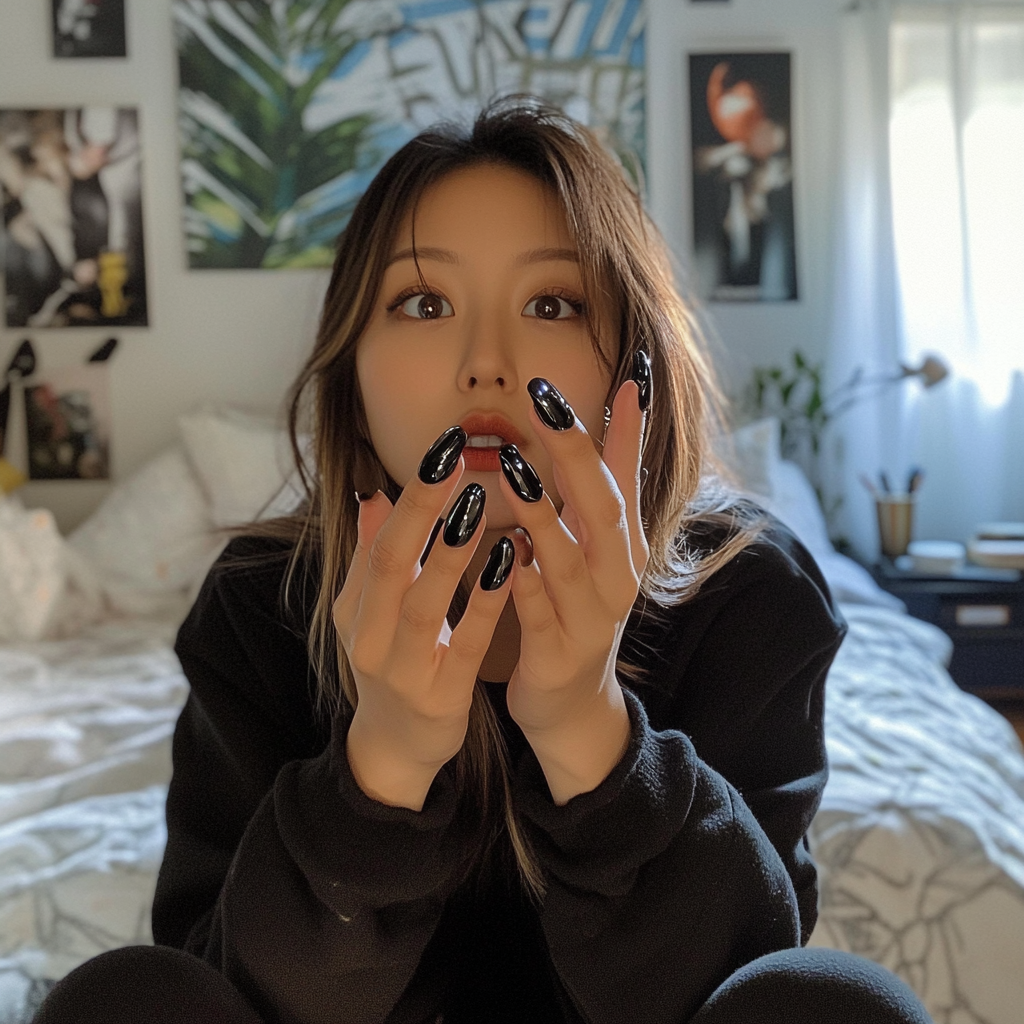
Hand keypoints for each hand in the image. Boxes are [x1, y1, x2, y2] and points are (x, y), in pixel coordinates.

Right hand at [333, 428, 513, 810]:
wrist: (394, 747)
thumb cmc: (391, 661)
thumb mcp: (370, 611)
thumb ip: (372, 555)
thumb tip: (371, 494)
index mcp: (355, 605)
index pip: (379, 539)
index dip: (411, 494)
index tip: (444, 448)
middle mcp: (368, 634)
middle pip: (390, 562)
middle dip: (422, 508)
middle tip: (455, 459)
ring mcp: (401, 669)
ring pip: (422, 605)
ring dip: (448, 554)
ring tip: (476, 505)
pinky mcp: (438, 697)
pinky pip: (462, 646)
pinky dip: (483, 606)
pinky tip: (510, 568)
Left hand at [498, 374, 649, 803]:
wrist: (571, 700)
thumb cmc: (577, 604)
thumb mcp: (598, 539)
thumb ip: (607, 473)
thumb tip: (627, 394)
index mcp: (623, 545)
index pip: (629, 477)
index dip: (625, 430)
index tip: (623, 377)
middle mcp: (615, 576)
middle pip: (605, 509)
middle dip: (578, 455)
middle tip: (546, 405)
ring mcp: (589, 618)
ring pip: (570, 561)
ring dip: (542, 515)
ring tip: (512, 469)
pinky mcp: (557, 653)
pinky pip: (539, 616)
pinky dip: (523, 586)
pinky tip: (504, 557)